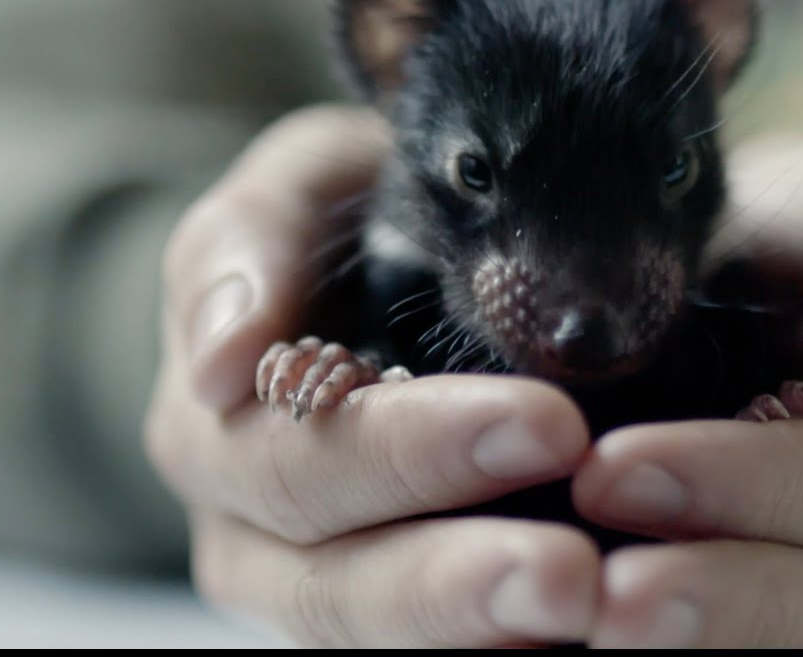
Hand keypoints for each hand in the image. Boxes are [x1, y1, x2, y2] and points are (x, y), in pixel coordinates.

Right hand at [144, 106, 599, 647]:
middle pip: (335, 584)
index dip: (410, 451)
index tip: (546, 424)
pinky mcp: (392, 610)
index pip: (300, 462)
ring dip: (485, 632)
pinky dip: (503, 643)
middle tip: (573, 573)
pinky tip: (586, 633)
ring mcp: (319, 585)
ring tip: (589, 610)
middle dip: (455, 577)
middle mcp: (253, 533)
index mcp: (214, 430)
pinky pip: (442, 645)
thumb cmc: (337, 226)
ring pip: (383, 640)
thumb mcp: (291, 191)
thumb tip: (226, 356)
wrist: (362, 275)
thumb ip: (246, 242)